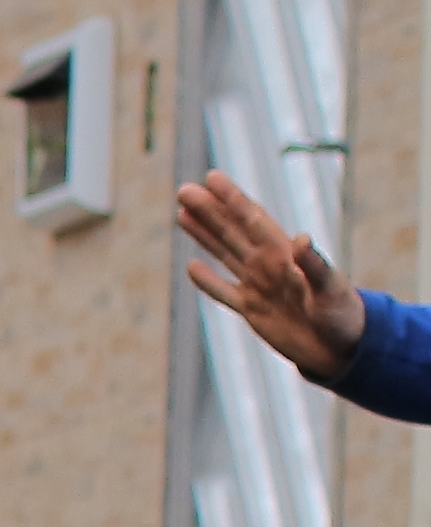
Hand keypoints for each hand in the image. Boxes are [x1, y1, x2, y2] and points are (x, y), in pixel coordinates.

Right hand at [179, 172, 366, 383]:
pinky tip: (192, 267)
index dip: (232, 199)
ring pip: (224, 254)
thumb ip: (314, 263)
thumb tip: (300, 238)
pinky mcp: (253, 310)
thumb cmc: (344, 315)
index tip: (212, 178)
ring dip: (204, 235)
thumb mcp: (331, 289)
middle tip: (184, 190)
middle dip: (209, 210)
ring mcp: (259, 286)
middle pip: (232, 232)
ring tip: (183, 214)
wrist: (341, 348)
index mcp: (284, 255)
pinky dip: (207, 281)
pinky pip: (224, 292)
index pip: (253, 220)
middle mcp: (268, 265)